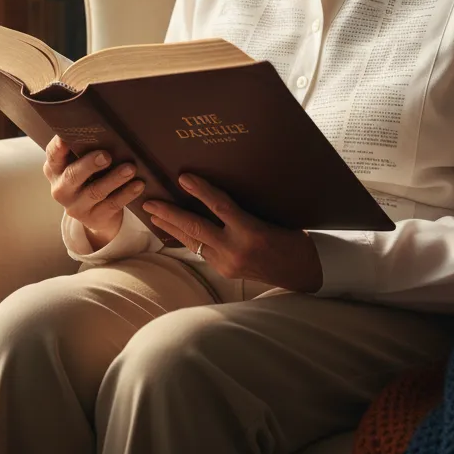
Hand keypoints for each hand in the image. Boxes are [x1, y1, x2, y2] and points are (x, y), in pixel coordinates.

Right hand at [43, 135, 144, 248]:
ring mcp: (76, 206)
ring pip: (95, 192)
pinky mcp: (93, 218)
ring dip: (114, 179)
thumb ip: (84, 148)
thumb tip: (107, 127)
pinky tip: (138, 184)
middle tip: (106, 156)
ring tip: (130, 168)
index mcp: (55, 169)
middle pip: (72, 176)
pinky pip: (112, 205)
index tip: (65, 139)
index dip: (58, 148)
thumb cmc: (89, 175)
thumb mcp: (80, 162)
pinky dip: (126, 194)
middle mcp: (61, 189)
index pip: (53, 156)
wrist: (95, 211)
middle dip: (89, 165)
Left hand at [141, 174, 323, 292]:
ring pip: (194, 242)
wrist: (304, 276)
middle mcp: (236, 250)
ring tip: (153, 214)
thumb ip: (247, 209)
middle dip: (170, 214)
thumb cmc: (294, 240)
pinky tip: (175, 230)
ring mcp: (228, 264)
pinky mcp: (225, 272)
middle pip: (196, 228)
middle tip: (150, 202)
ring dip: (172, 227)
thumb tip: (220, 191)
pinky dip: (187, 238)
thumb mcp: (274, 219)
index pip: (221, 207)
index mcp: (252, 232)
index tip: (183, 177)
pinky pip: (202, 251)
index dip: (201, 191)